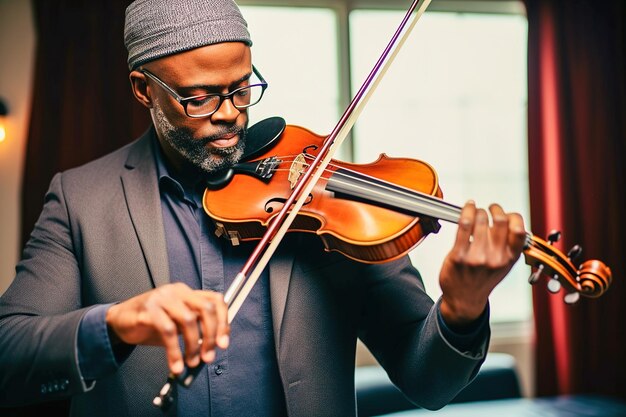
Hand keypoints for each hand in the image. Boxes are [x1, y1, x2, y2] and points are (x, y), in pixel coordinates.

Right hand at [105, 283, 228, 374]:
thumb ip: (195, 330)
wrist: (119, 321)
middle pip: (206, 308)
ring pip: (188, 320)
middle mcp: (177, 291)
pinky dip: (174, 351)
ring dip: (193, 346)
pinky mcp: (148, 310)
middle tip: (208, 356)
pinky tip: (175, 364)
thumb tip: (212, 349)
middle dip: (211, 335)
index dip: (223, 322)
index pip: (216, 301)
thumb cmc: (151, 323)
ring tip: (190, 363)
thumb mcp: (177, 324)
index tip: (223, 344)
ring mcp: (163, 298)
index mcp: (188, 293)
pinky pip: (167, 331)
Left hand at [439, 201, 525, 326]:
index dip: (513, 216)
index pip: (519, 229)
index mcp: (509, 259)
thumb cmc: (482, 279)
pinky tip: (466, 209)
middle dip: (494, 209)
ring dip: (477, 211)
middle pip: (500, 221)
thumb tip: (507, 219)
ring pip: (480, 220)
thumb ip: (508, 246)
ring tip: (475, 211)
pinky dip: (465, 212)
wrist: (464, 300)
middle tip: (489, 208)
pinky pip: (463, 226)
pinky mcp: (458, 256)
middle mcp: (495, 258)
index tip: (505, 214)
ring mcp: (476, 257)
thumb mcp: (503, 265)